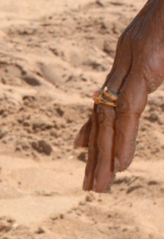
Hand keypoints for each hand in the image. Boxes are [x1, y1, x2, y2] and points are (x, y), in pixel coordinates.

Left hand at [75, 0, 163, 190]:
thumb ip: (158, 64)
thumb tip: (156, 71)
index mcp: (134, 52)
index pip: (107, 96)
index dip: (94, 125)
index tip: (81, 148)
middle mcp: (126, 56)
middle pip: (102, 110)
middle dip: (94, 150)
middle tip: (88, 183)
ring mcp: (134, 58)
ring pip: (110, 114)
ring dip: (103, 154)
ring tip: (98, 186)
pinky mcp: (146, 61)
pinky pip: (128, 106)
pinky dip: (121, 137)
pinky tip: (118, 163)